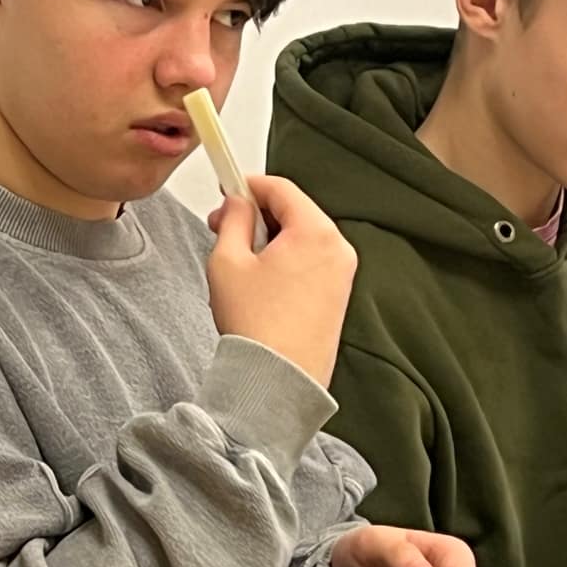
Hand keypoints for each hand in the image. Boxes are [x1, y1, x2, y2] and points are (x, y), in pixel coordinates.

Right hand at [205, 174, 355, 389]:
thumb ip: (232, 219)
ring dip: (271, 238)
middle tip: (223, 227)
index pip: (281, 188)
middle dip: (257, 214)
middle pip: (295, 211)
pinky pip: (311, 261)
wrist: (278, 381)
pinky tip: (260, 281)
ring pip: (302, 237)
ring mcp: (342, 274)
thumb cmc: (256, 326)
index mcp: (316, 232)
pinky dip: (286, 260)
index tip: (226, 188)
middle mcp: (338, 248)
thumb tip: (237, 203)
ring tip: (238, 261)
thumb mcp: (227, 261)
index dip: (248, 185)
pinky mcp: (339, 296)